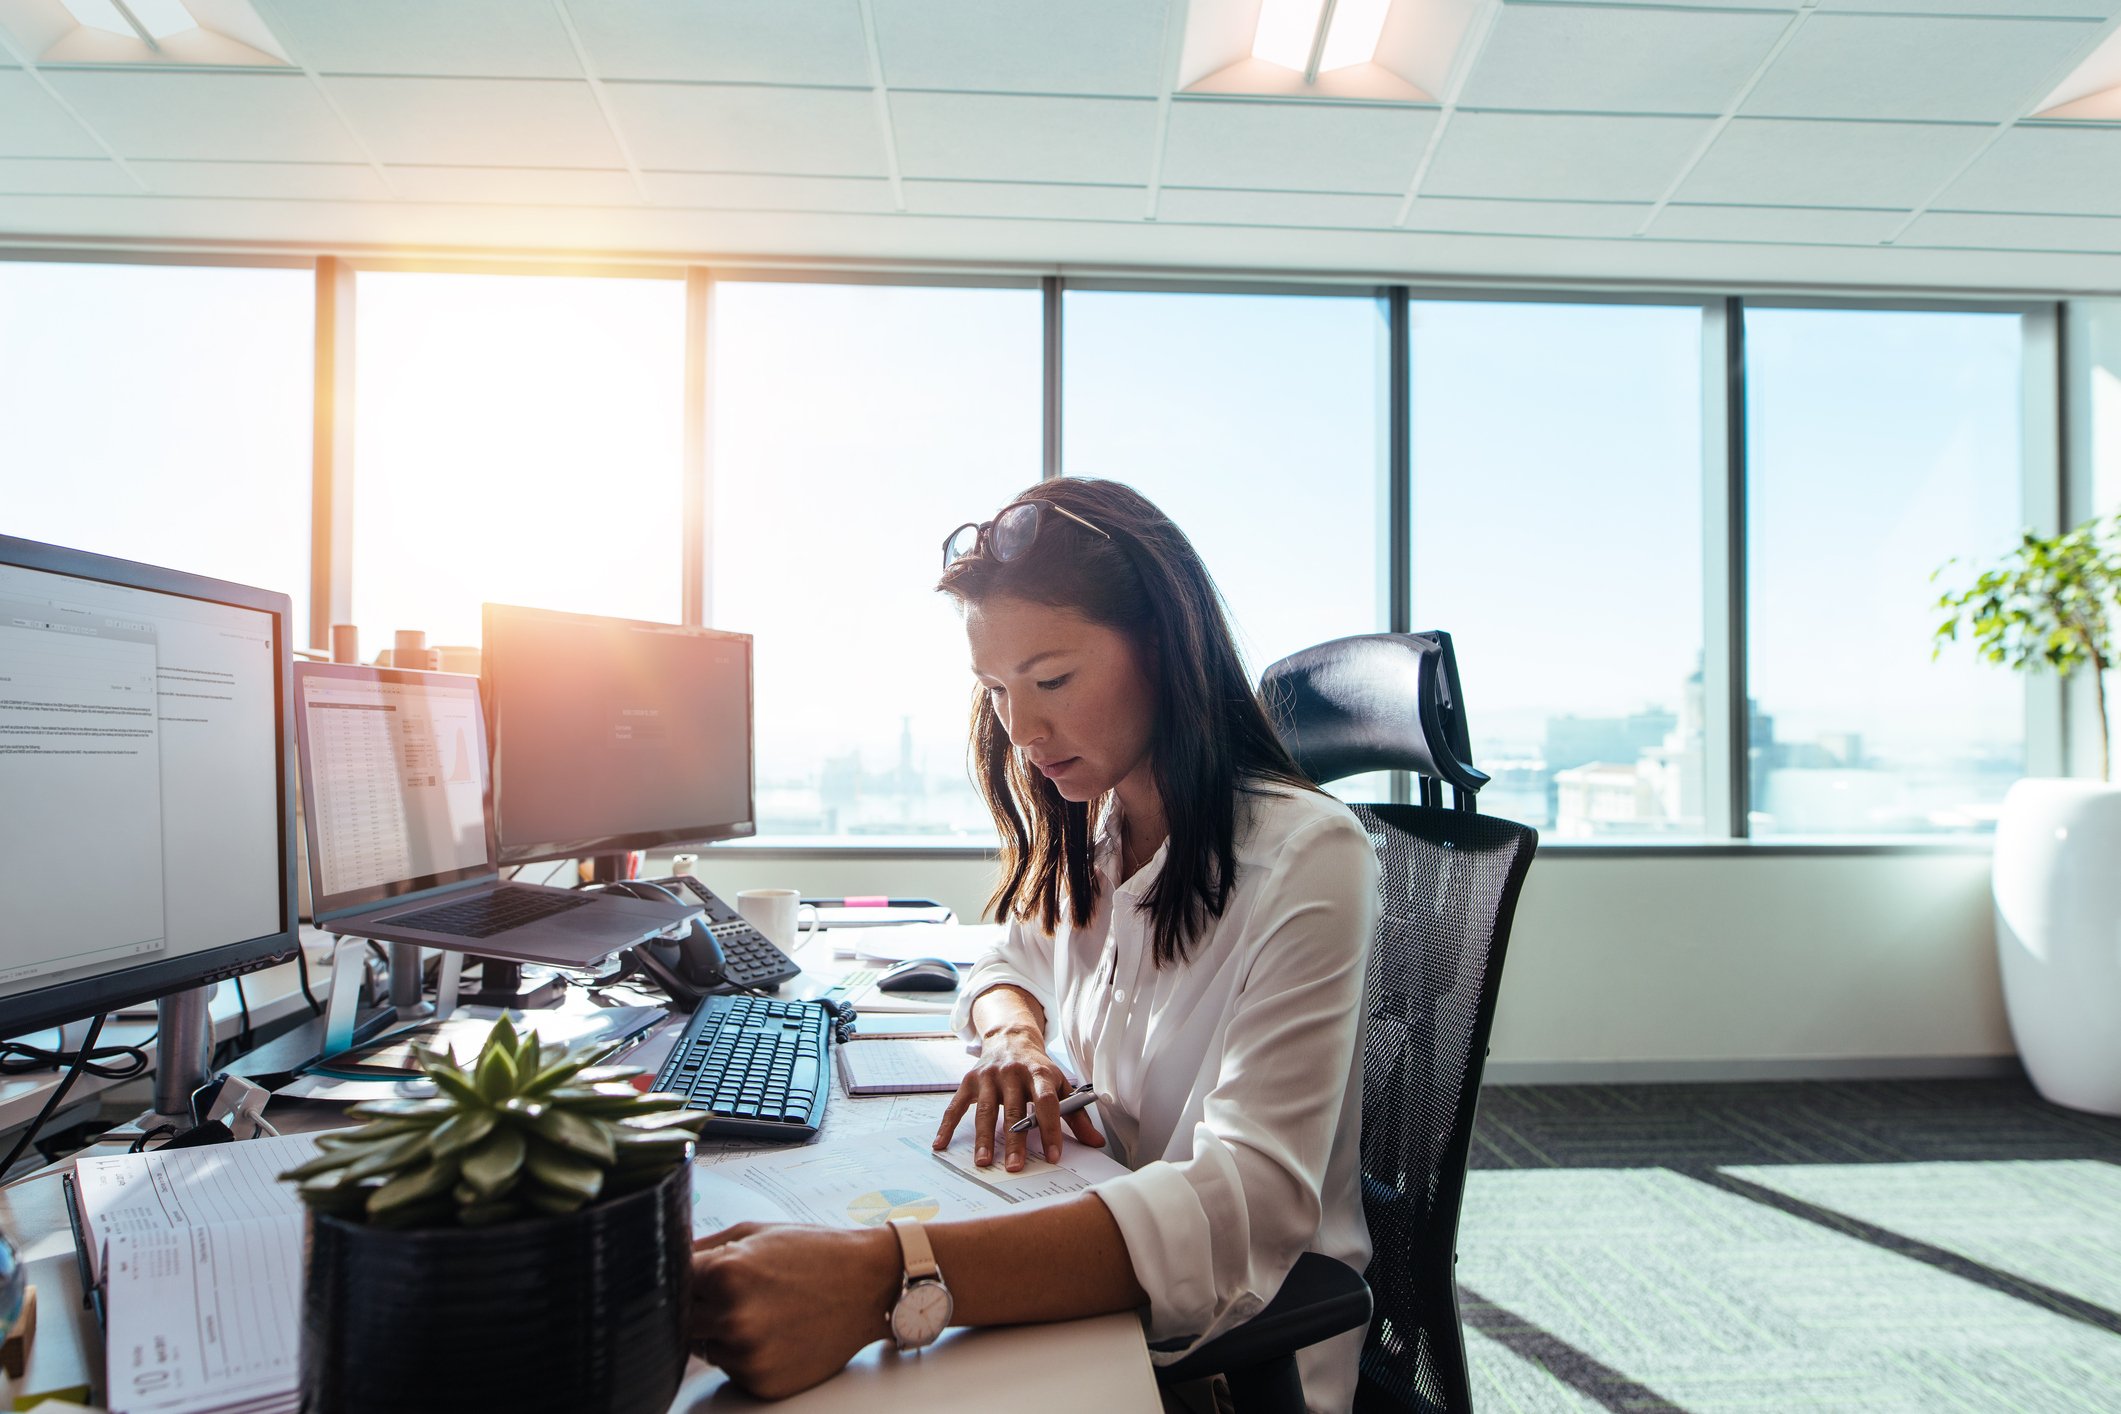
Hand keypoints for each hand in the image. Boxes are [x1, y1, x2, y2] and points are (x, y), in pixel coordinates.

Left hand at [690, 1222, 899, 1398]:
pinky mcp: (762, 1383)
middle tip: (734, 1291)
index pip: (671, 1284)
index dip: (683, 1278)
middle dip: (700, 1305)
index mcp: (726, 1274)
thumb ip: (703, 1248)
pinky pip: (731, 1369)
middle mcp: (733, 1318)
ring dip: (721, 1332)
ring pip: (705, 1347)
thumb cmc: (814, 1253)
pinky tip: (776, 1332)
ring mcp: (748, 1355)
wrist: (869, 1285)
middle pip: (682, 1320)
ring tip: (763, 1309)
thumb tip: (665, 1260)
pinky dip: (744, 1354)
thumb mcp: (755, 1232)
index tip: (695, 1276)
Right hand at [933, 1024, 1104, 1170]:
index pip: (1047, 1103)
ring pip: (985, 1111)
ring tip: (983, 1162)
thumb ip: (1077, 1115)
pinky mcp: (970, 1081)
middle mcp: (1013, 1073)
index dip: (1051, 1129)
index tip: (1053, 1156)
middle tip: (1014, 1167)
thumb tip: (1097, 1143)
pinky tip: (941, 1144)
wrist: (1011, 1037)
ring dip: (983, 1138)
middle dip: (1014, 1141)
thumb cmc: (1039, 1068)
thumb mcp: (1061, 1084)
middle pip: (1014, 1110)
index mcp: (1039, 1073)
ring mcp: (989, 1076)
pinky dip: (947, 1125)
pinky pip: (956, 1105)